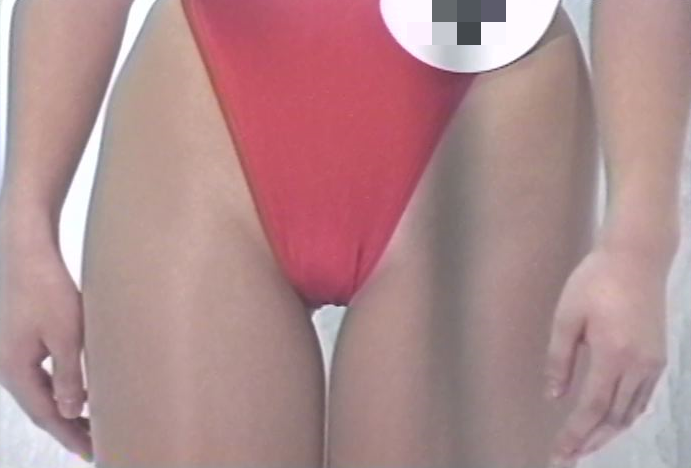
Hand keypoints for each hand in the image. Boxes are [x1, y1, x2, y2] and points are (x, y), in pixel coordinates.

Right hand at [0, 237, 92, 461]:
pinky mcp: (21, 341)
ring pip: (41, 392)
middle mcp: (8, 367)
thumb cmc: (48, 291)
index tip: (94, 454)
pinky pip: (40, 376)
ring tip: (91, 424)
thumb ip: (68, 375)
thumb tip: (71, 411)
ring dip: (65, 410)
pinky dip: (59, 389)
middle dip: (69, 428)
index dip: (71, 436)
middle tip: (96, 445)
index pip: (47, 415)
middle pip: (41, 407)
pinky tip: (76, 391)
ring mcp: (12, 354)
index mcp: (15, 371)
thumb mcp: (66, 336)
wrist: (27, 253)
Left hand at [544, 244, 667, 464]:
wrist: (636, 258)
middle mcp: (639, 365)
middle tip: (568, 457)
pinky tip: (611, 420)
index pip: (592, 408)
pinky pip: (643, 398)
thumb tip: (555, 396)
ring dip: (608, 432)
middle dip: (591, 441)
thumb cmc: (595, 281)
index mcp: (613, 355)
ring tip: (586, 445)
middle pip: (614, 417)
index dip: (575, 434)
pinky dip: (625, 416)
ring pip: (631, 412)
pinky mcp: (658, 356)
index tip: (560, 453)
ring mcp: (653, 362)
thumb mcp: (567, 317)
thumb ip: (560, 359)